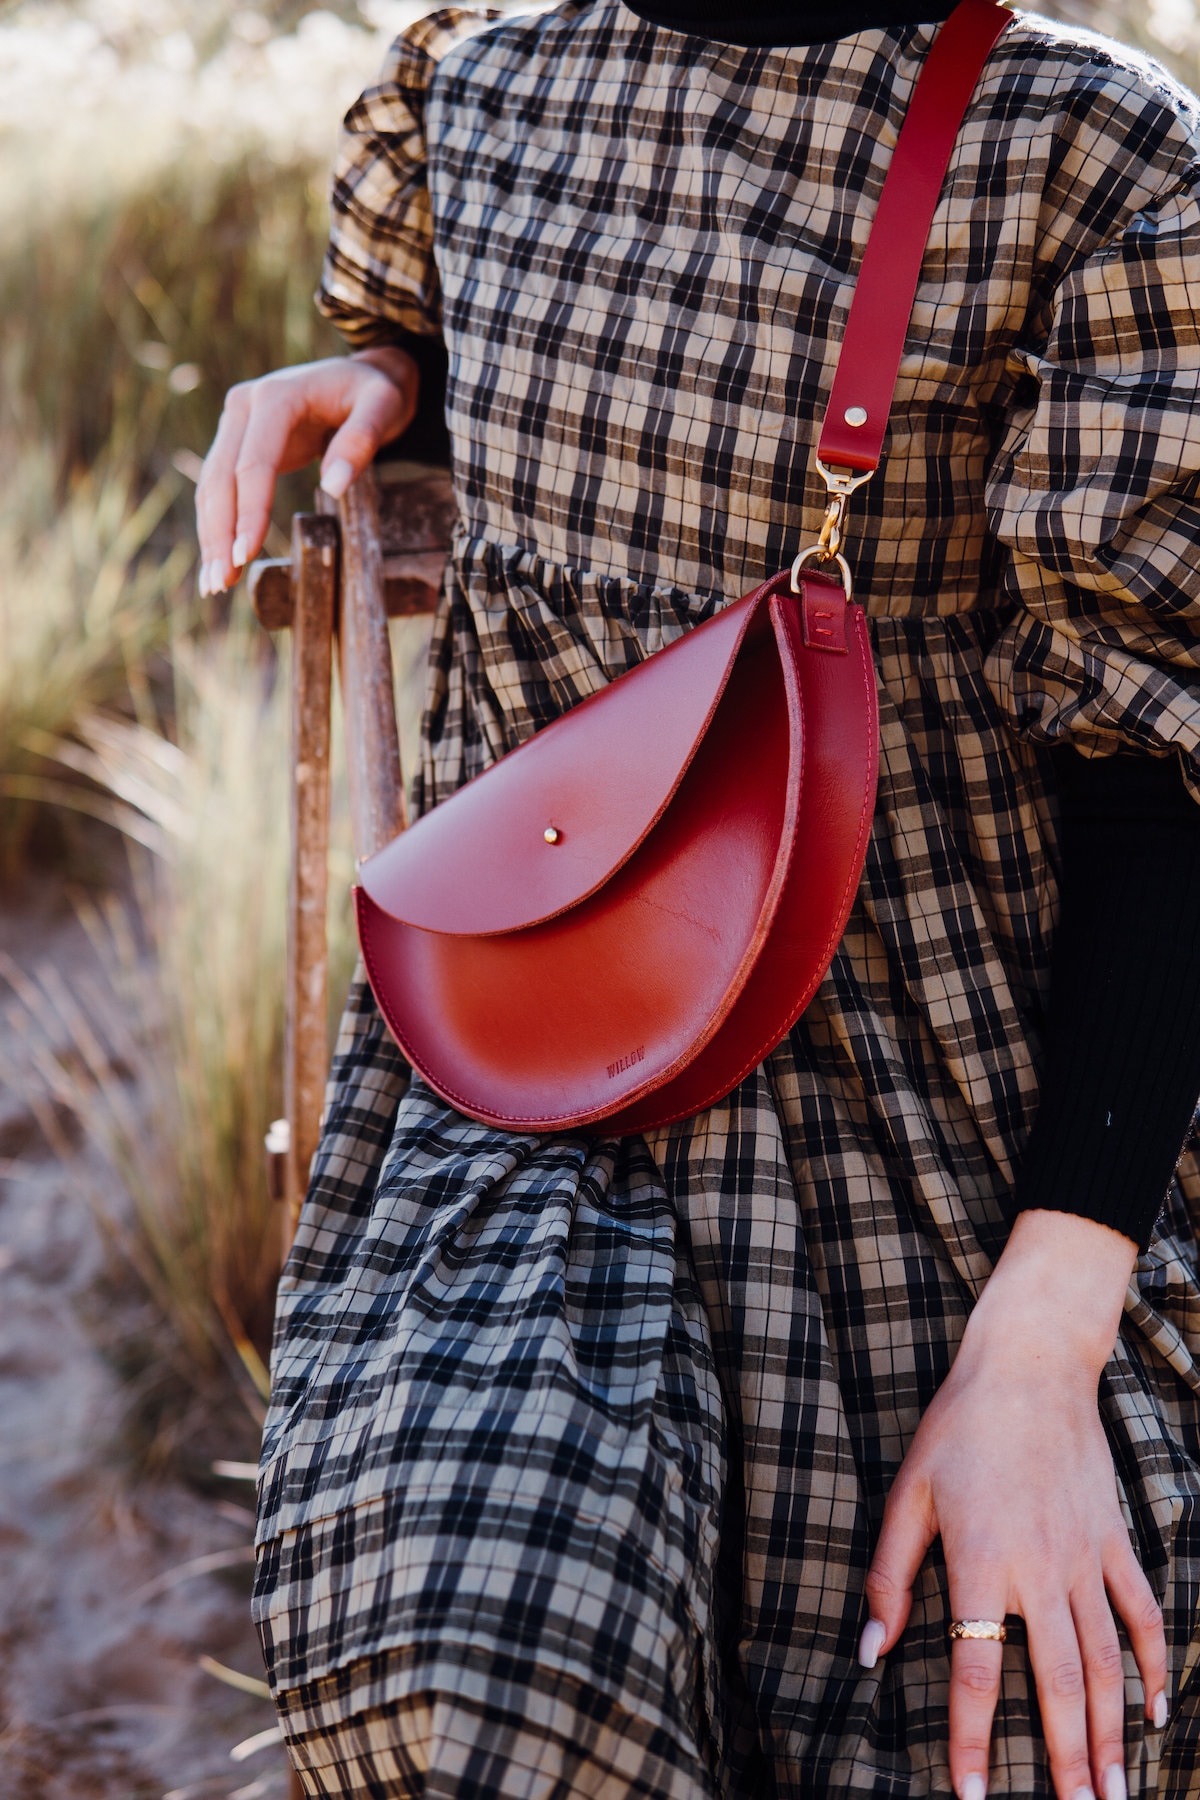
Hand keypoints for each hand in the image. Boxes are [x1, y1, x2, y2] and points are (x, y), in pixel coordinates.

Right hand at [194, 345, 417, 594]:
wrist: (361, 374)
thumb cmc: (375, 392)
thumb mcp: (382, 406)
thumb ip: (361, 441)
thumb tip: (334, 487)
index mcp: (277, 397)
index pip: (253, 463)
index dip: (249, 511)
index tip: (245, 554)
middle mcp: (245, 404)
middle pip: (221, 477)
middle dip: (219, 533)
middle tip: (220, 583)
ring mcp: (236, 421)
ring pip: (212, 484)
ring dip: (210, 535)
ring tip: (214, 584)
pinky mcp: (238, 439)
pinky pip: (220, 486)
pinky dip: (217, 523)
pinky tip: (219, 559)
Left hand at [860, 1211, 1165, 1799]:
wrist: (1028, 1367)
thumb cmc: (957, 1429)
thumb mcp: (906, 1495)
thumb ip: (887, 1577)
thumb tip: (869, 1651)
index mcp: (982, 1562)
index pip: (977, 1670)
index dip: (974, 1738)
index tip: (975, 1795)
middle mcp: (1040, 1569)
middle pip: (1059, 1683)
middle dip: (1067, 1761)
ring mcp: (1085, 1556)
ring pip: (1106, 1661)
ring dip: (1112, 1733)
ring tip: (1117, 1793)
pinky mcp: (1114, 1538)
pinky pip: (1141, 1613)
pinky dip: (1152, 1665)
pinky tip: (1154, 1710)